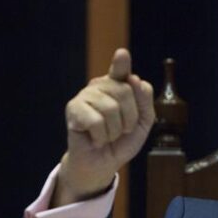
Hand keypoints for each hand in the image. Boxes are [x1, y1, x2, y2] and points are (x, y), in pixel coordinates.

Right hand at [52, 49, 154, 206]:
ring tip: (107, 135)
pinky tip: (95, 138)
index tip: (122, 54)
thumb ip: (145, 100)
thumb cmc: (122, 140)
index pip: (121, 70)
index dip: (121, 63)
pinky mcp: (73, 109)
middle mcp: (101, 86)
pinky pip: (96, 121)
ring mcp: (86, 95)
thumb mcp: (144, 122)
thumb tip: (134, 78)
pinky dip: (101, 136)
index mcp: (119, 85)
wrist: (103, 163)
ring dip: (115, 130)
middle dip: (130, 119)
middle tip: (121, 130)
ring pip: (111, 108)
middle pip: (126, 91)